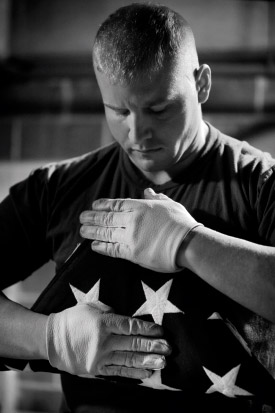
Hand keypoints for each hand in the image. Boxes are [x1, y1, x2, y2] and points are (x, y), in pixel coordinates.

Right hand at [46, 303, 169, 378]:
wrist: (51, 340)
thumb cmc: (72, 319)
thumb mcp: (91, 307)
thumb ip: (110, 310)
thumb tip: (126, 318)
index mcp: (103, 323)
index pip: (131, 326)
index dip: (147, 329)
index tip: (160, 331)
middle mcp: (103, 341)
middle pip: (133, 344)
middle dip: (153, 346)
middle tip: (168, 348)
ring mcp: (100, 357)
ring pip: (128, 360)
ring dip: (147, 361)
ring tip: (163, 363)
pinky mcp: (96, 369)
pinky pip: (118, 371)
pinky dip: (133, 372)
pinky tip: (146, 373)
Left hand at [80, 188, 202, 271]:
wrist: (188, 243)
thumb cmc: (181, 222)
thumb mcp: (169, 204)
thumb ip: (155, 198)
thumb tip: (147, 191)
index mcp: (140, 206)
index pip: (116, 204)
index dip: (102, 205)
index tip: (93, 205)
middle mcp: (132, 220)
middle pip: (107, 218)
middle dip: (92, 217)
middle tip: (81, 218)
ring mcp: (130, 236)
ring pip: (106, 233)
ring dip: (92, 231)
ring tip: (82, 231)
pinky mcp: (132, 253)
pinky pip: (112, 249)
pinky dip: (102, 247)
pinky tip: (94, 245)